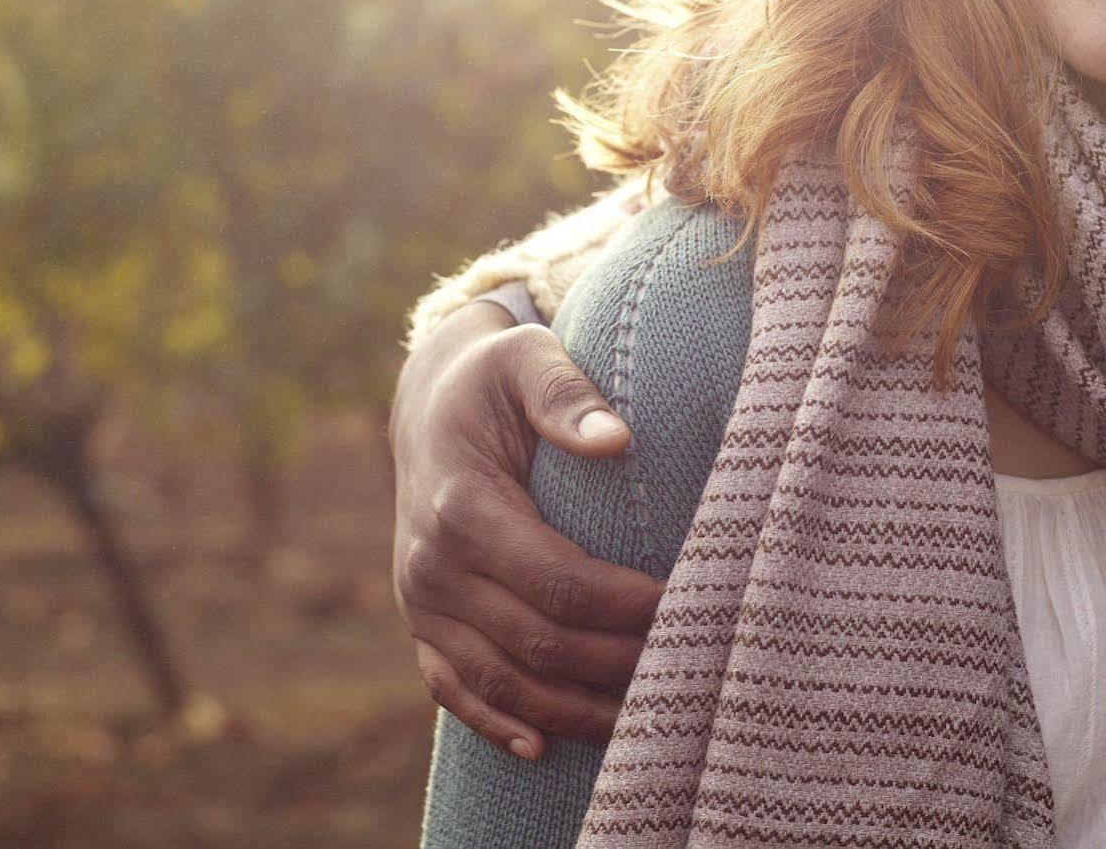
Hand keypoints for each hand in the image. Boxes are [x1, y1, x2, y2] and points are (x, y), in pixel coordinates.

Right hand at [390, 299, 662, 759]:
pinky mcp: (420, 623)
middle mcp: (431, 562)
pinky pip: (452, 688)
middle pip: (536, 642)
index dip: (623, 607)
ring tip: (645, 715)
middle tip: (685, 664)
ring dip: (573, 709)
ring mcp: (420, 600)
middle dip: (615, 663)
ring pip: (500, 681)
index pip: (555, 581)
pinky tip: (544, 747)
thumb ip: (566, 393)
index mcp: (461, 503)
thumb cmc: (495, 379)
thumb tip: (616, 439)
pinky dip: (497, 723)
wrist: (428, 403)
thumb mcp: (525, 359)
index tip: (683, 605)